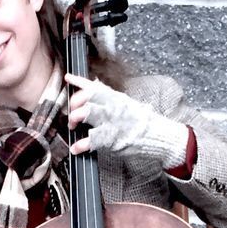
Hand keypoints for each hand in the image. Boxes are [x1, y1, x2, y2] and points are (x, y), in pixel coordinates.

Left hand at [66, 74, 188, 168]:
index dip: (79, 81)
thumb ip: (111, 98)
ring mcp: (110, 122)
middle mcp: (111, 107)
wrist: (158, 135)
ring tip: (72, 128)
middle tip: (72, 114)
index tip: (68, 78)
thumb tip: (96, 88)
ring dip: (74, 119)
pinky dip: (80, 145)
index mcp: (115, 98)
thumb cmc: (142, 122)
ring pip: (85, 113)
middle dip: (74, 105)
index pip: (94, 86)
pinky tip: (76, 148)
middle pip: (85, 98)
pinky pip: (91, 140)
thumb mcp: (127, 104)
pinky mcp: (111, 139)